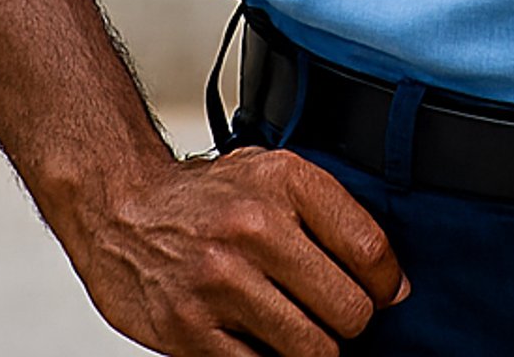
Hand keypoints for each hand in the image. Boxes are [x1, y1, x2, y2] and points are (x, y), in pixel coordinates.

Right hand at [60, 143, 409, 353]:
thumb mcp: (272, 174)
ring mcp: (221, 283)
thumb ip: (333, 216)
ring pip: (312, 351)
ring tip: (294, 328)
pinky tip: (256, 339)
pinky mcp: (190, 331)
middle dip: (348, 322)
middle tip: (329, 314)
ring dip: (311, 348)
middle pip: (349, 311)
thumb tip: (392, 285)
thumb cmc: (204, 197)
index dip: (385, 284)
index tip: (380, 293)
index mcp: (285, 182)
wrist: (121, 205)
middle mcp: (255, 228)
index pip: (370, 250)